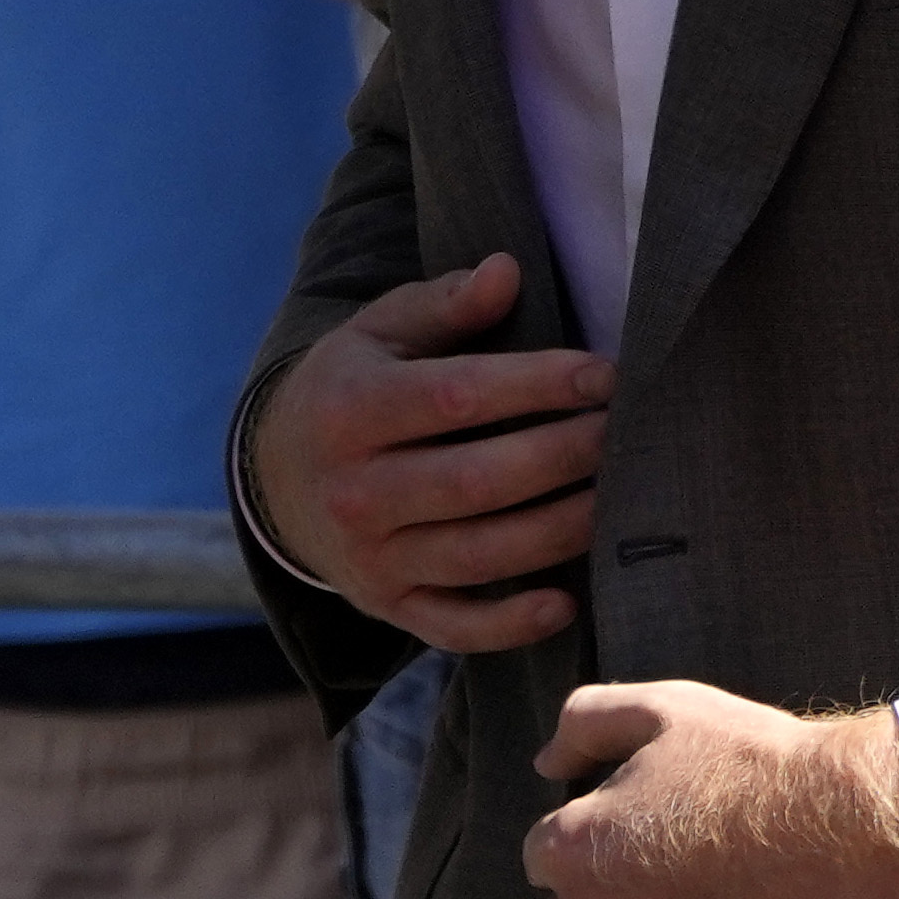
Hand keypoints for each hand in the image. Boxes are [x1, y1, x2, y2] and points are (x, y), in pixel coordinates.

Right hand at [250, 252, 613, 651]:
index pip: (454, 397)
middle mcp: (353, 489)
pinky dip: (511, 624)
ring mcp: (370, 556)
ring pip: (478, 555)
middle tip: (622, 433)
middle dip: (561, 457)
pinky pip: (454, 627)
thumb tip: (507, 271)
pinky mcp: (387, 605)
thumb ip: (443, 305)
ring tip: (616, 496)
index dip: (535, 386)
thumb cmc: (350, 390)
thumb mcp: (377, 334)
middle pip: (475, 482)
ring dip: (558, 530)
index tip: (602, 374)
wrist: (276, 479)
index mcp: (348, 409)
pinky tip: (565, 602)